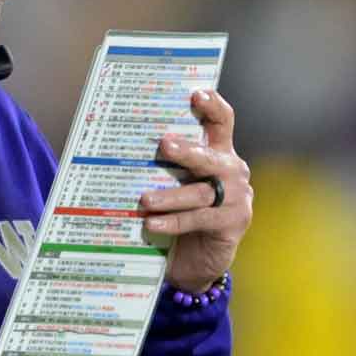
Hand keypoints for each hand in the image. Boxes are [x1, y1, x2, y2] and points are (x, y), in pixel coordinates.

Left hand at [138, 90, 252, 292]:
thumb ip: (161, 166)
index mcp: (219, 152)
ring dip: (171, 196)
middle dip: (187, 151)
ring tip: (145, 199)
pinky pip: (200, 219)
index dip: (212, 105)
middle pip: (209, 156)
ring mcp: (236, 198)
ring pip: (201, 192)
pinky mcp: (233, 223)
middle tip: (163, 145)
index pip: (222, 121)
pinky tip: (152, 223)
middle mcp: (232, 171)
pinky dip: (174, 221)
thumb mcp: (172, 184)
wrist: (196, 261)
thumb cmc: (178, 214)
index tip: (195, 94)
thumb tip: (119, 144)